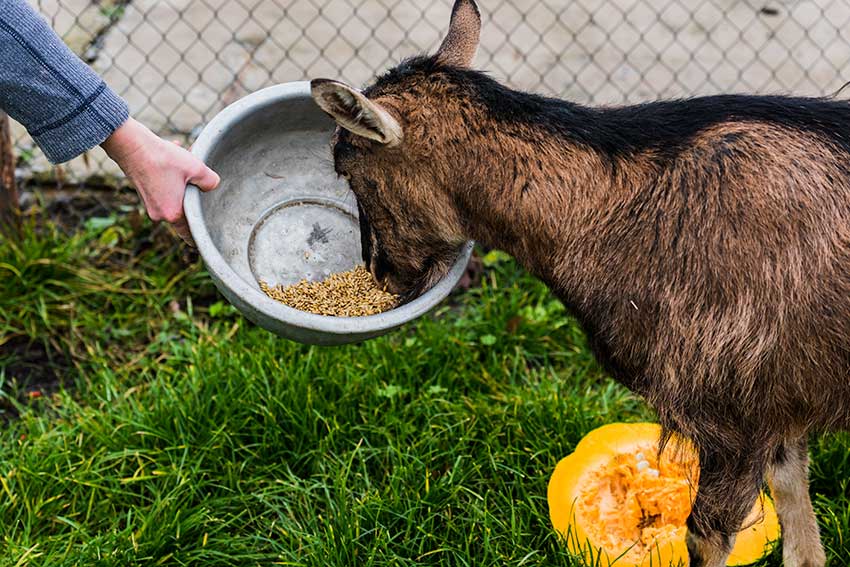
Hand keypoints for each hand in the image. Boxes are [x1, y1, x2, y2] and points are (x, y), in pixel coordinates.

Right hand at [101, 118, 219, 243]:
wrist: (130, 145)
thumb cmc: (162, 158)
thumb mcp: (196, 168)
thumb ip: (210, 181)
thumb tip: (213, 185)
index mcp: (172, 213)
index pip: (190, 233)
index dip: (200, 232)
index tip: (210, 234)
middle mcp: (159, 213)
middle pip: (184, 210)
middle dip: (193, 195)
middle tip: (198, 180)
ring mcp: (149, 204)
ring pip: (174, 196)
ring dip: (182, 182)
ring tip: (185, 162)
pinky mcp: (144, 192)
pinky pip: (164, 189)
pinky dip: (171, 177)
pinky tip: (173, 159)